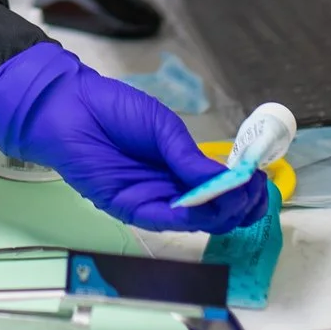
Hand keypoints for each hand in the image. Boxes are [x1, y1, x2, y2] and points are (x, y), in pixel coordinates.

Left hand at [0, 41, 266, 233]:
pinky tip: (204, 203)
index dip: (244, 191)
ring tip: (237, 195)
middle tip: (252, 190)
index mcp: (182, 168)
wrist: (69, 108)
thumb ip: (190, 157)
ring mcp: (151, 201)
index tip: (261, 180)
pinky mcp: (129, 208)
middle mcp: (171, 190)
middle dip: (240, 205)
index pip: (222, 191)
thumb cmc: (113, 111)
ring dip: (220, 212)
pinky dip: (187, 215)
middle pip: (215, 212)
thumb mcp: (163, 127)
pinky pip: (163, 220)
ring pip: (195, 221)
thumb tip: (226, 180)